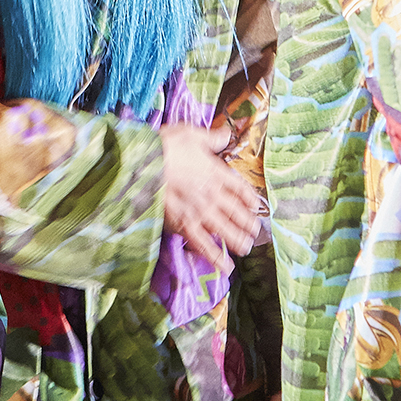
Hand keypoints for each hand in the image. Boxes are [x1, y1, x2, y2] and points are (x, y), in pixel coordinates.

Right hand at [160, 123, 258, 274]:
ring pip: (225, 230)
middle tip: (256, 233)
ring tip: (246, 249)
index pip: (239, 188)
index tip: (256, 205)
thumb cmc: (165, 146)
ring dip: (238, 241)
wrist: (143, 165)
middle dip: (248, 223)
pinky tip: (225, 266)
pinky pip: (204, 244)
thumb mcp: (191, 133)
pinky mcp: (184, 225)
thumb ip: (211, 137)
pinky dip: (216, 257)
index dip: (250, 198)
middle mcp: (212, 195)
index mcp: (215, 172)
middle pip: (236, 212)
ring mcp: (199, 212)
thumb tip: (226, 134)